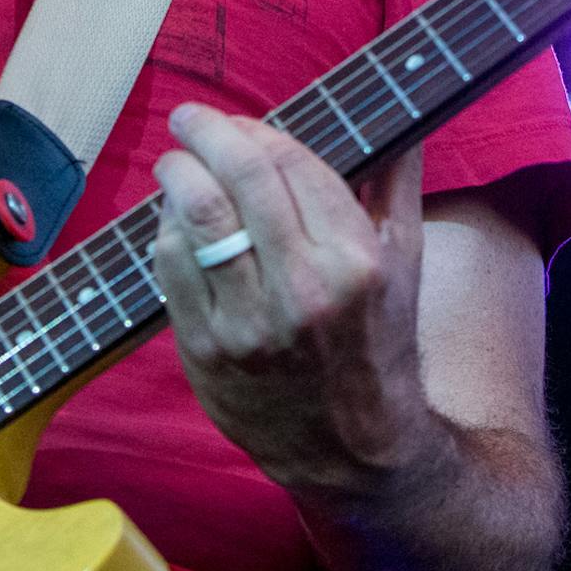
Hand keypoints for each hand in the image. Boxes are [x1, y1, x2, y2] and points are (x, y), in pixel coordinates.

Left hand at [153, 104, 436, 498]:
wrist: (350, 451)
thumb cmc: (378, 345)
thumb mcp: (405, 265)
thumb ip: (397, 183)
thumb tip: (400, 118)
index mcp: (356, 262)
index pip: (293, 164)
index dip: (259, 131)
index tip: (243, 122)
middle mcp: (303, 291)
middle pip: (240, 179)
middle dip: (207, 133)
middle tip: (191, 118)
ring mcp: (249, 323)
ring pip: (196, 217)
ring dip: (177, 174)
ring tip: (175, 162)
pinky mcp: (206, 350)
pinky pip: (169, 266)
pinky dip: (165, 229)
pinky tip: (173, 219)